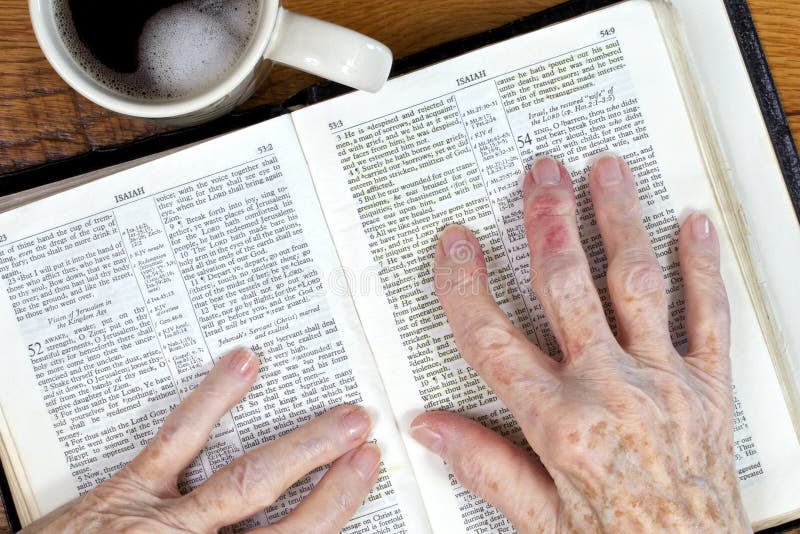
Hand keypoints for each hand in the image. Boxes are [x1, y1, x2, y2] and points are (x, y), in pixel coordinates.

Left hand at [23, 348, 379, 533]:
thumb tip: (278, 521)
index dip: (334, 510)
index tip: (363, 475)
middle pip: (285, 522)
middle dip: (333, 484)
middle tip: (367, 441)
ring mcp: (164, 519)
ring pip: (245, 483)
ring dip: (301, 447)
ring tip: (342, 417)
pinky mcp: (130, 488)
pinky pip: (178, 439)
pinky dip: (213, 399)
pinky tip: (244, 365)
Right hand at [411, 155, 749, 531]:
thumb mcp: (538, 518)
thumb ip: (485, 464)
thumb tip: (431, 429)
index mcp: (560, 423)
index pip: (493, 341)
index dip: (465, 288)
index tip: (456, 247)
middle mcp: (610, 389)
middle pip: (568, 288)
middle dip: (548, 223)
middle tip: (540, 176)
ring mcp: (664, 381)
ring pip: (636, 284)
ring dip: (618, 221)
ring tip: (608, 172)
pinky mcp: (709, 385)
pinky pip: (709, 316)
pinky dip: (703, 267)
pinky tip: (694, 225)